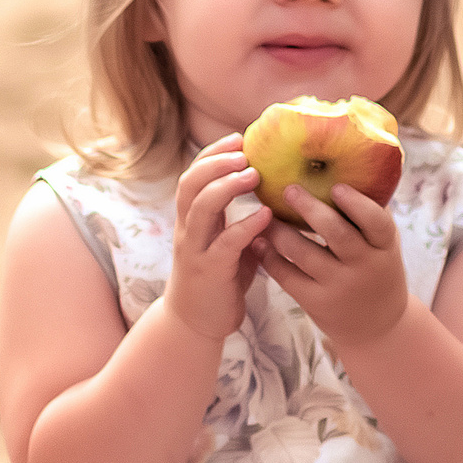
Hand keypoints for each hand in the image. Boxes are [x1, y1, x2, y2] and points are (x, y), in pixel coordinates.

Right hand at [161, 135, 272, 343]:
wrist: (195, 324)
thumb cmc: (217, 283)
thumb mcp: (228, 248)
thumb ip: (242, 226)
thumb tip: (274, 204)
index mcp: (192, 221)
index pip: (193, 176)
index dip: (212, 154)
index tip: (238, 139)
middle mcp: (188, 230)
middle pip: (190, 183)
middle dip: (215, 162)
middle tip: (243, 150)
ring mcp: (195, 250)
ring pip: (201, 207)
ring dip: (226, 186)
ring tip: (253, 174)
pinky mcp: (209, 271)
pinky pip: (225, 243)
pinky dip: (245, 225)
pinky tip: (265, 215)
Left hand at [257, 182, 410, 347]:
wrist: (377, 326)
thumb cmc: (376, 270)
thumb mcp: (383, 246)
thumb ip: (368, 217)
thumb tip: (342, 168)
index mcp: (384, 247)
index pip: (376, 221)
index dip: (357, 204)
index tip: (336, 186)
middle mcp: (364, 266)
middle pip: (336, 233)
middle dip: (310, 209)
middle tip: (289, 189)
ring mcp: (339, 286)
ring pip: (303, 253)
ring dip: (279, 230)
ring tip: (266, 213)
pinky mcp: (317, 302)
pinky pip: (287, 275)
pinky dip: (269, 256)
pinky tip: (259, 241)